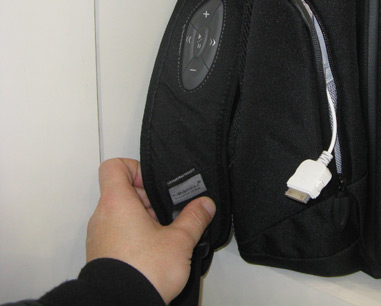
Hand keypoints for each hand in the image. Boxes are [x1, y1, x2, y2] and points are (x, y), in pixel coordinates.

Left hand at [86, 158, 214, 303]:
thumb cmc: (142, 272)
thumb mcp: (179, 241)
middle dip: (147, 198)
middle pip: (120, 190)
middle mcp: (102, 216)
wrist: (119, 305)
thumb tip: (205, 205)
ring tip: (165, 233)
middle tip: (167, 211)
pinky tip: (155, 251)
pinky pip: (116, 234)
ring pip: (119, 214)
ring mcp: (99, 237)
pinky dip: (134, 235)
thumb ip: (194, 218)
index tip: (153, 183)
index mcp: (117, 203)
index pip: (114, 166)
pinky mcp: (101, 255)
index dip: (135, 167)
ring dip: (142, 218)